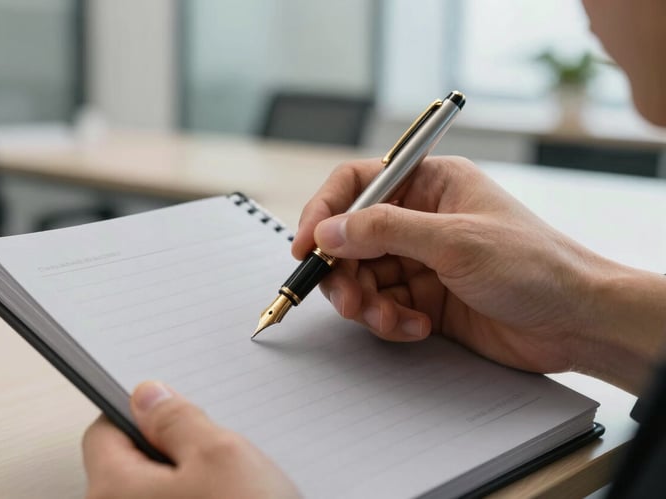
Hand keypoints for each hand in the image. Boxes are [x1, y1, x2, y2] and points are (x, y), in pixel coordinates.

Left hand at [83, 381, 299, 498]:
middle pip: (128, 467)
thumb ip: (176, 417)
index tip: (169, 412)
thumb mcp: (221, 453)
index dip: (140, 414)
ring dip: (185, 487)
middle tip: (213, 461)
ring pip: (153, 496)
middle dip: (169, 455)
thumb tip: (148, 397)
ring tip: (227, 495)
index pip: (103, 430)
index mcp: (113, 491)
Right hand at [293, 156, 665, 392]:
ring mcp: (421, 259)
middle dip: (343, 270)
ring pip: (362, 275)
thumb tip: (328, 230)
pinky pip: (383, 305)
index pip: (357, 184)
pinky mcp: (424, 296)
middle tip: (348, 298)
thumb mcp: (455, 240)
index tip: (305, 244)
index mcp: (429, 183)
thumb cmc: (534, 265)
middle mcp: (420, 217)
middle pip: (351, 236)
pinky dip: (389, 320)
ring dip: (366, 301)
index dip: (324, 211)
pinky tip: (417, 327)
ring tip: (388, 318)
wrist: (575, 322)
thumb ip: (385, 231)